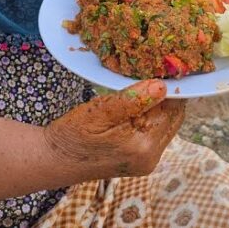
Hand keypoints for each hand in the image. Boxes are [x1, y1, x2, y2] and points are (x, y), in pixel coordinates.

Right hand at [44, 79, 185, 179]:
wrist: (54, 160)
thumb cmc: (71, 136)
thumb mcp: (98, 112)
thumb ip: (132, 100)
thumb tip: (162, 86)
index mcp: (143, 146)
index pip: (173, 110)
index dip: (171, 87)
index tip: (163, 67)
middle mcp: (151, 158)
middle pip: (173, 118)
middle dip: (165, 95)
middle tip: (151, 72)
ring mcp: (147, 161)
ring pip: (165, 123)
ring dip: (157, 105)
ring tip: (139, 87)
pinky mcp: (140, 160)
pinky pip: (154, 131)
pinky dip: (149, 116)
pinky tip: (134, 105)